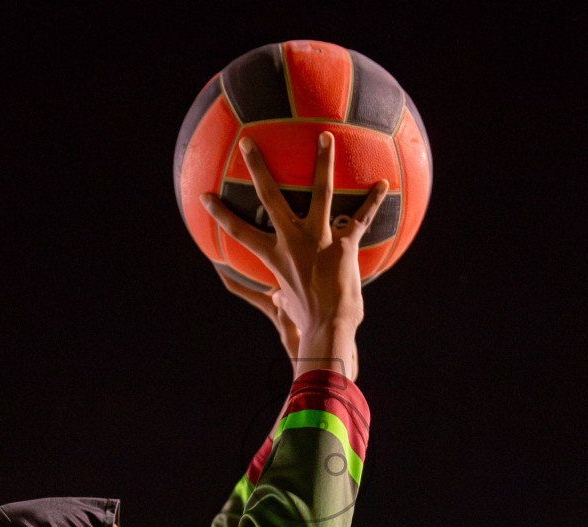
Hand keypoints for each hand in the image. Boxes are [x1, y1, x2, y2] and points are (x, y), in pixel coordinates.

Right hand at [201, 132, 386, 380]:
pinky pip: (360, 218)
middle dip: (258, 167)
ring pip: (319, 192)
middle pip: (270, 197)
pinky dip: (372, 201)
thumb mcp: (281, 307)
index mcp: (274, 256)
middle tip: (249, 142)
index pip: (239, 231)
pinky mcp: (345, 245)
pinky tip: (382, 184)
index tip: (205, 196)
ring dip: (322, 162)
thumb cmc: (305, 322)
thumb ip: (271, 296)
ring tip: (324, 137)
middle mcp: (292, 241)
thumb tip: (269, 298)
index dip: (220, 214)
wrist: (329, 329)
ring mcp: (319, 239)